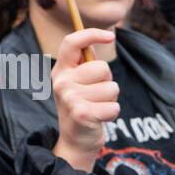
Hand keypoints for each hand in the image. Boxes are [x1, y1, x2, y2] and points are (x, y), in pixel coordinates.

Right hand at [51, 28, 118, 171]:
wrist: (75, 140)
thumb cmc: (83, 106)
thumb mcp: (80, 82)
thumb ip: (88, 63)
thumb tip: (107, 35)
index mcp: (61, 70)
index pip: (72, 42)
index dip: (92, 34)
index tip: (111, 35)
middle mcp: (62, 82)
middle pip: (102, 68)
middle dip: (107, 82)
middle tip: (96, 96)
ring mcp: (70, 98)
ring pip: (111, 88)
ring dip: (110, 99)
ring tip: (97, 107)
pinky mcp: (82, 113)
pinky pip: (113, 106)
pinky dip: (112, 113)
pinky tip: (99, 119)